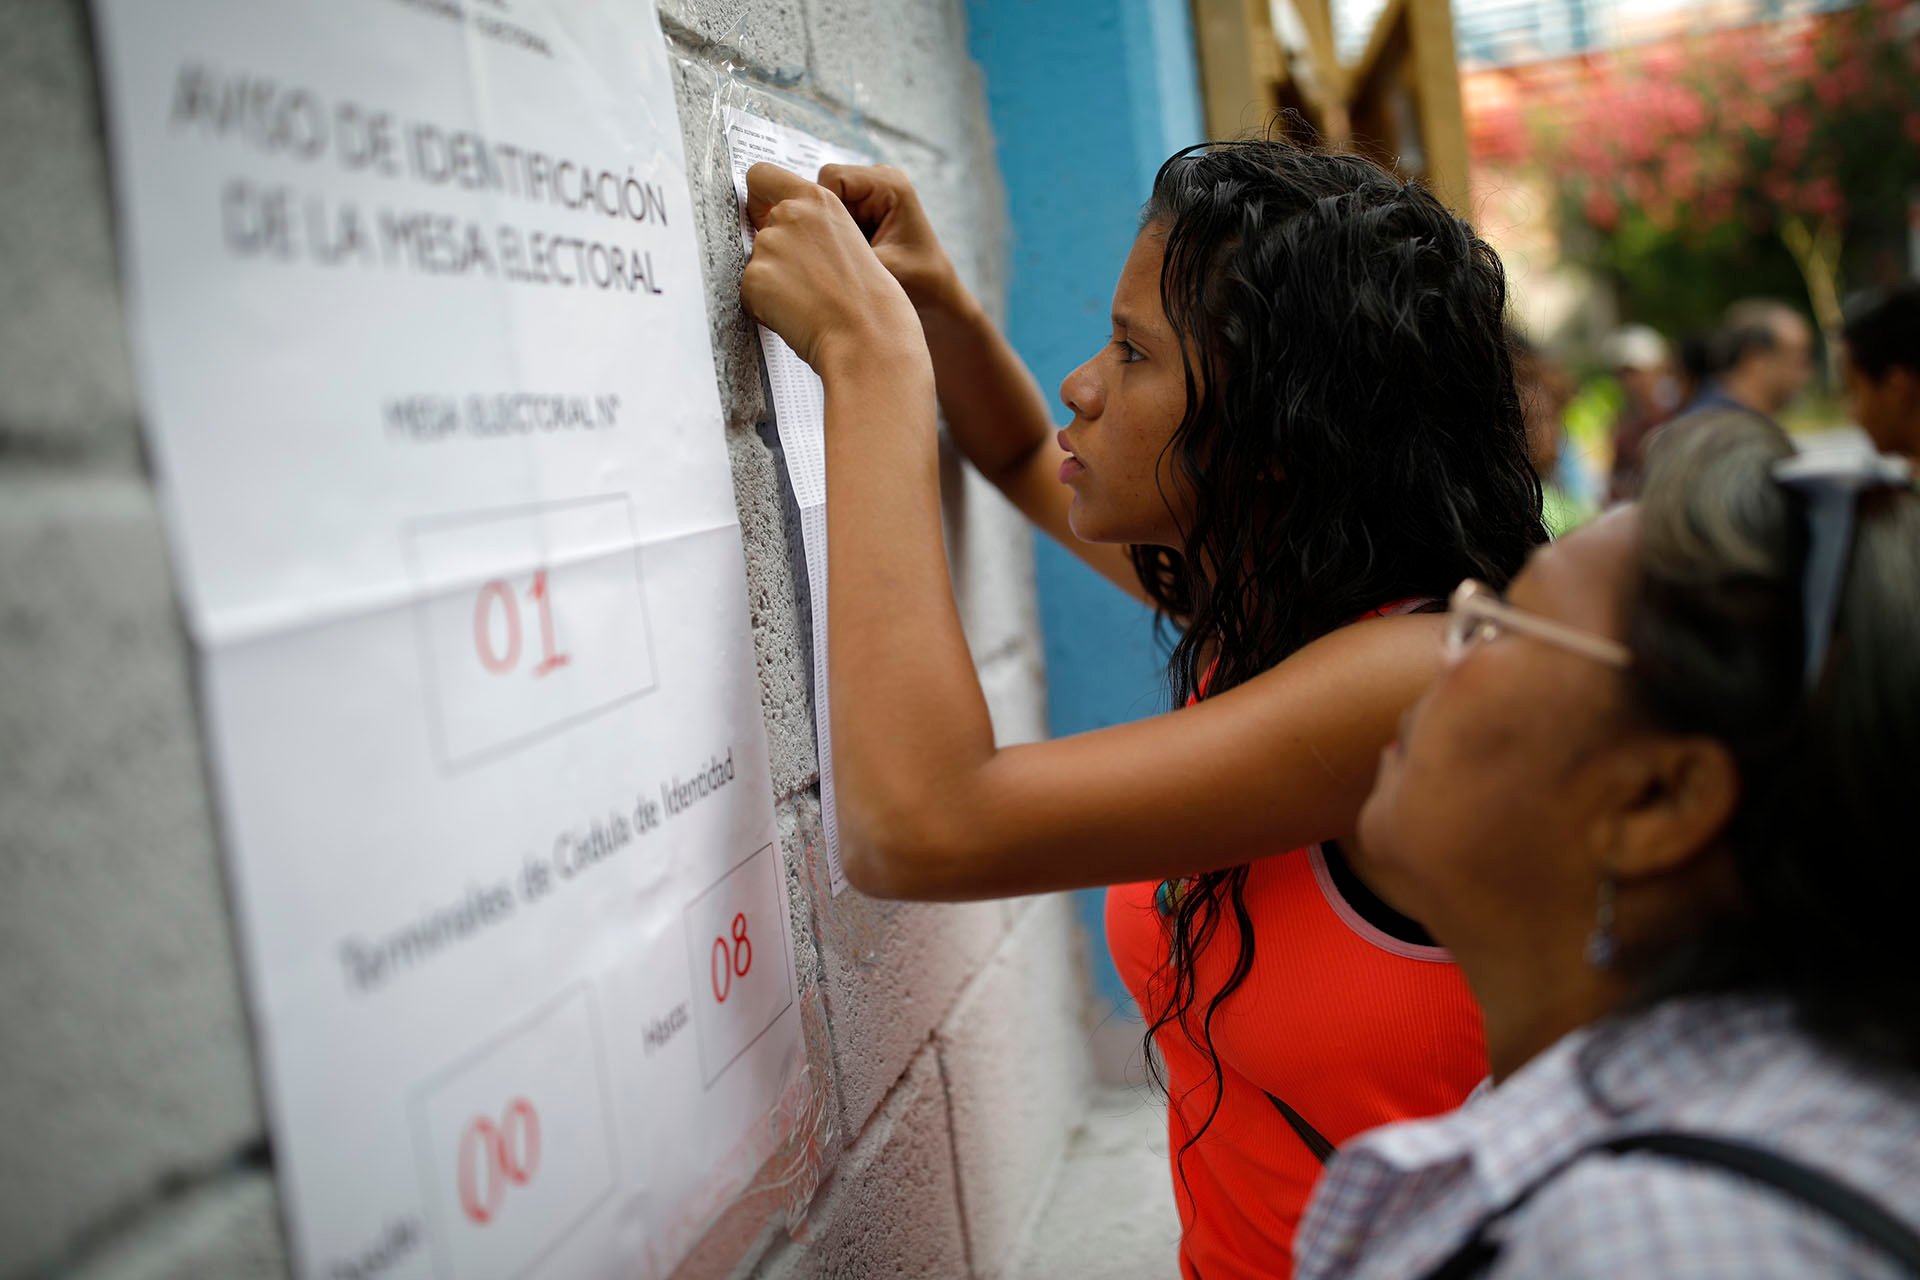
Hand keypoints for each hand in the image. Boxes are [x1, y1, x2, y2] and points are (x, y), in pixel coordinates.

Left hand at [741, 162, 921, 371]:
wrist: (868, 337)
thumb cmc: (868, 299)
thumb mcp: (849, 240)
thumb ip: (812, 226)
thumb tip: (778, 230)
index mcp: (818, 199)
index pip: (760, 174)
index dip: (759, 197)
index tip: (765, 214)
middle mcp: (789, 214)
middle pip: (759, 228)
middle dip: (775, 254)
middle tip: (808, 282)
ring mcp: (770, 245)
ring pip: (757, 264)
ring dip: (772, 283)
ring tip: (809, 301)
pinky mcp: (755, 278)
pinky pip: (749, 295)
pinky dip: (766, 309)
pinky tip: (797, 316)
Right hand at [817, 164, 966, 315]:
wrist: (936, 294)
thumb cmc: (921, 282)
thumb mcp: (885, 270)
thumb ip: (848, 254)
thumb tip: (808, 249)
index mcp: (889, 183)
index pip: (831, 177)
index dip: (820, 206)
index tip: (828, 241)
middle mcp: (878, 180)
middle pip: (824, 188)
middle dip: (823, 220)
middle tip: (838, 253)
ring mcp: (870, 193)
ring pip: (824, 203)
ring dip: (828, 231)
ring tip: (848, 256)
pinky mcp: (862, 208)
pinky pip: (831, 215)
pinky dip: (833, 236)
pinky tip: (849, 256)